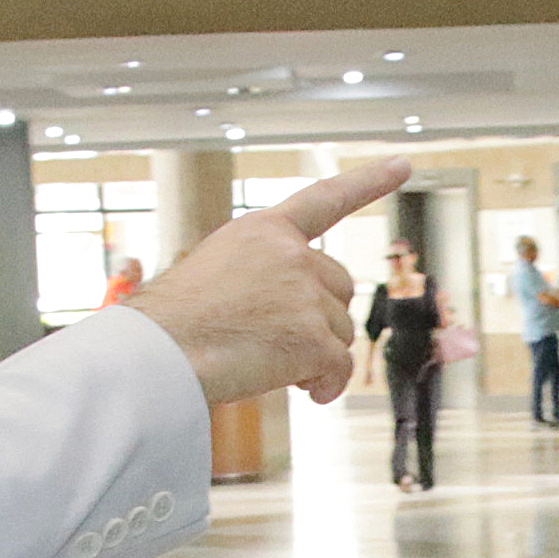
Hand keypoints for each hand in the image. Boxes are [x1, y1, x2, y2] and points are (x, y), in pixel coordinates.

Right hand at [132, 158, 403, 404]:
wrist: (157, 354)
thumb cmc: (171, 324)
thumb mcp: (214, 273)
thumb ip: (260, 277)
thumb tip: (290, 317)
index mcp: (263, 231)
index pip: (325, 199)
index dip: (367, 182)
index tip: (401, 165)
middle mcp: (291, 254)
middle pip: (339, 288)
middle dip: (320, 318)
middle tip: (278, 342)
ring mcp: (304, 294)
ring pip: (340, 332)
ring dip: (315, 355)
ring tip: (266, 363)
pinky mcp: (313, 336)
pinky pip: (339, 368)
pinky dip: (326, 385)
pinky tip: (306, 392)